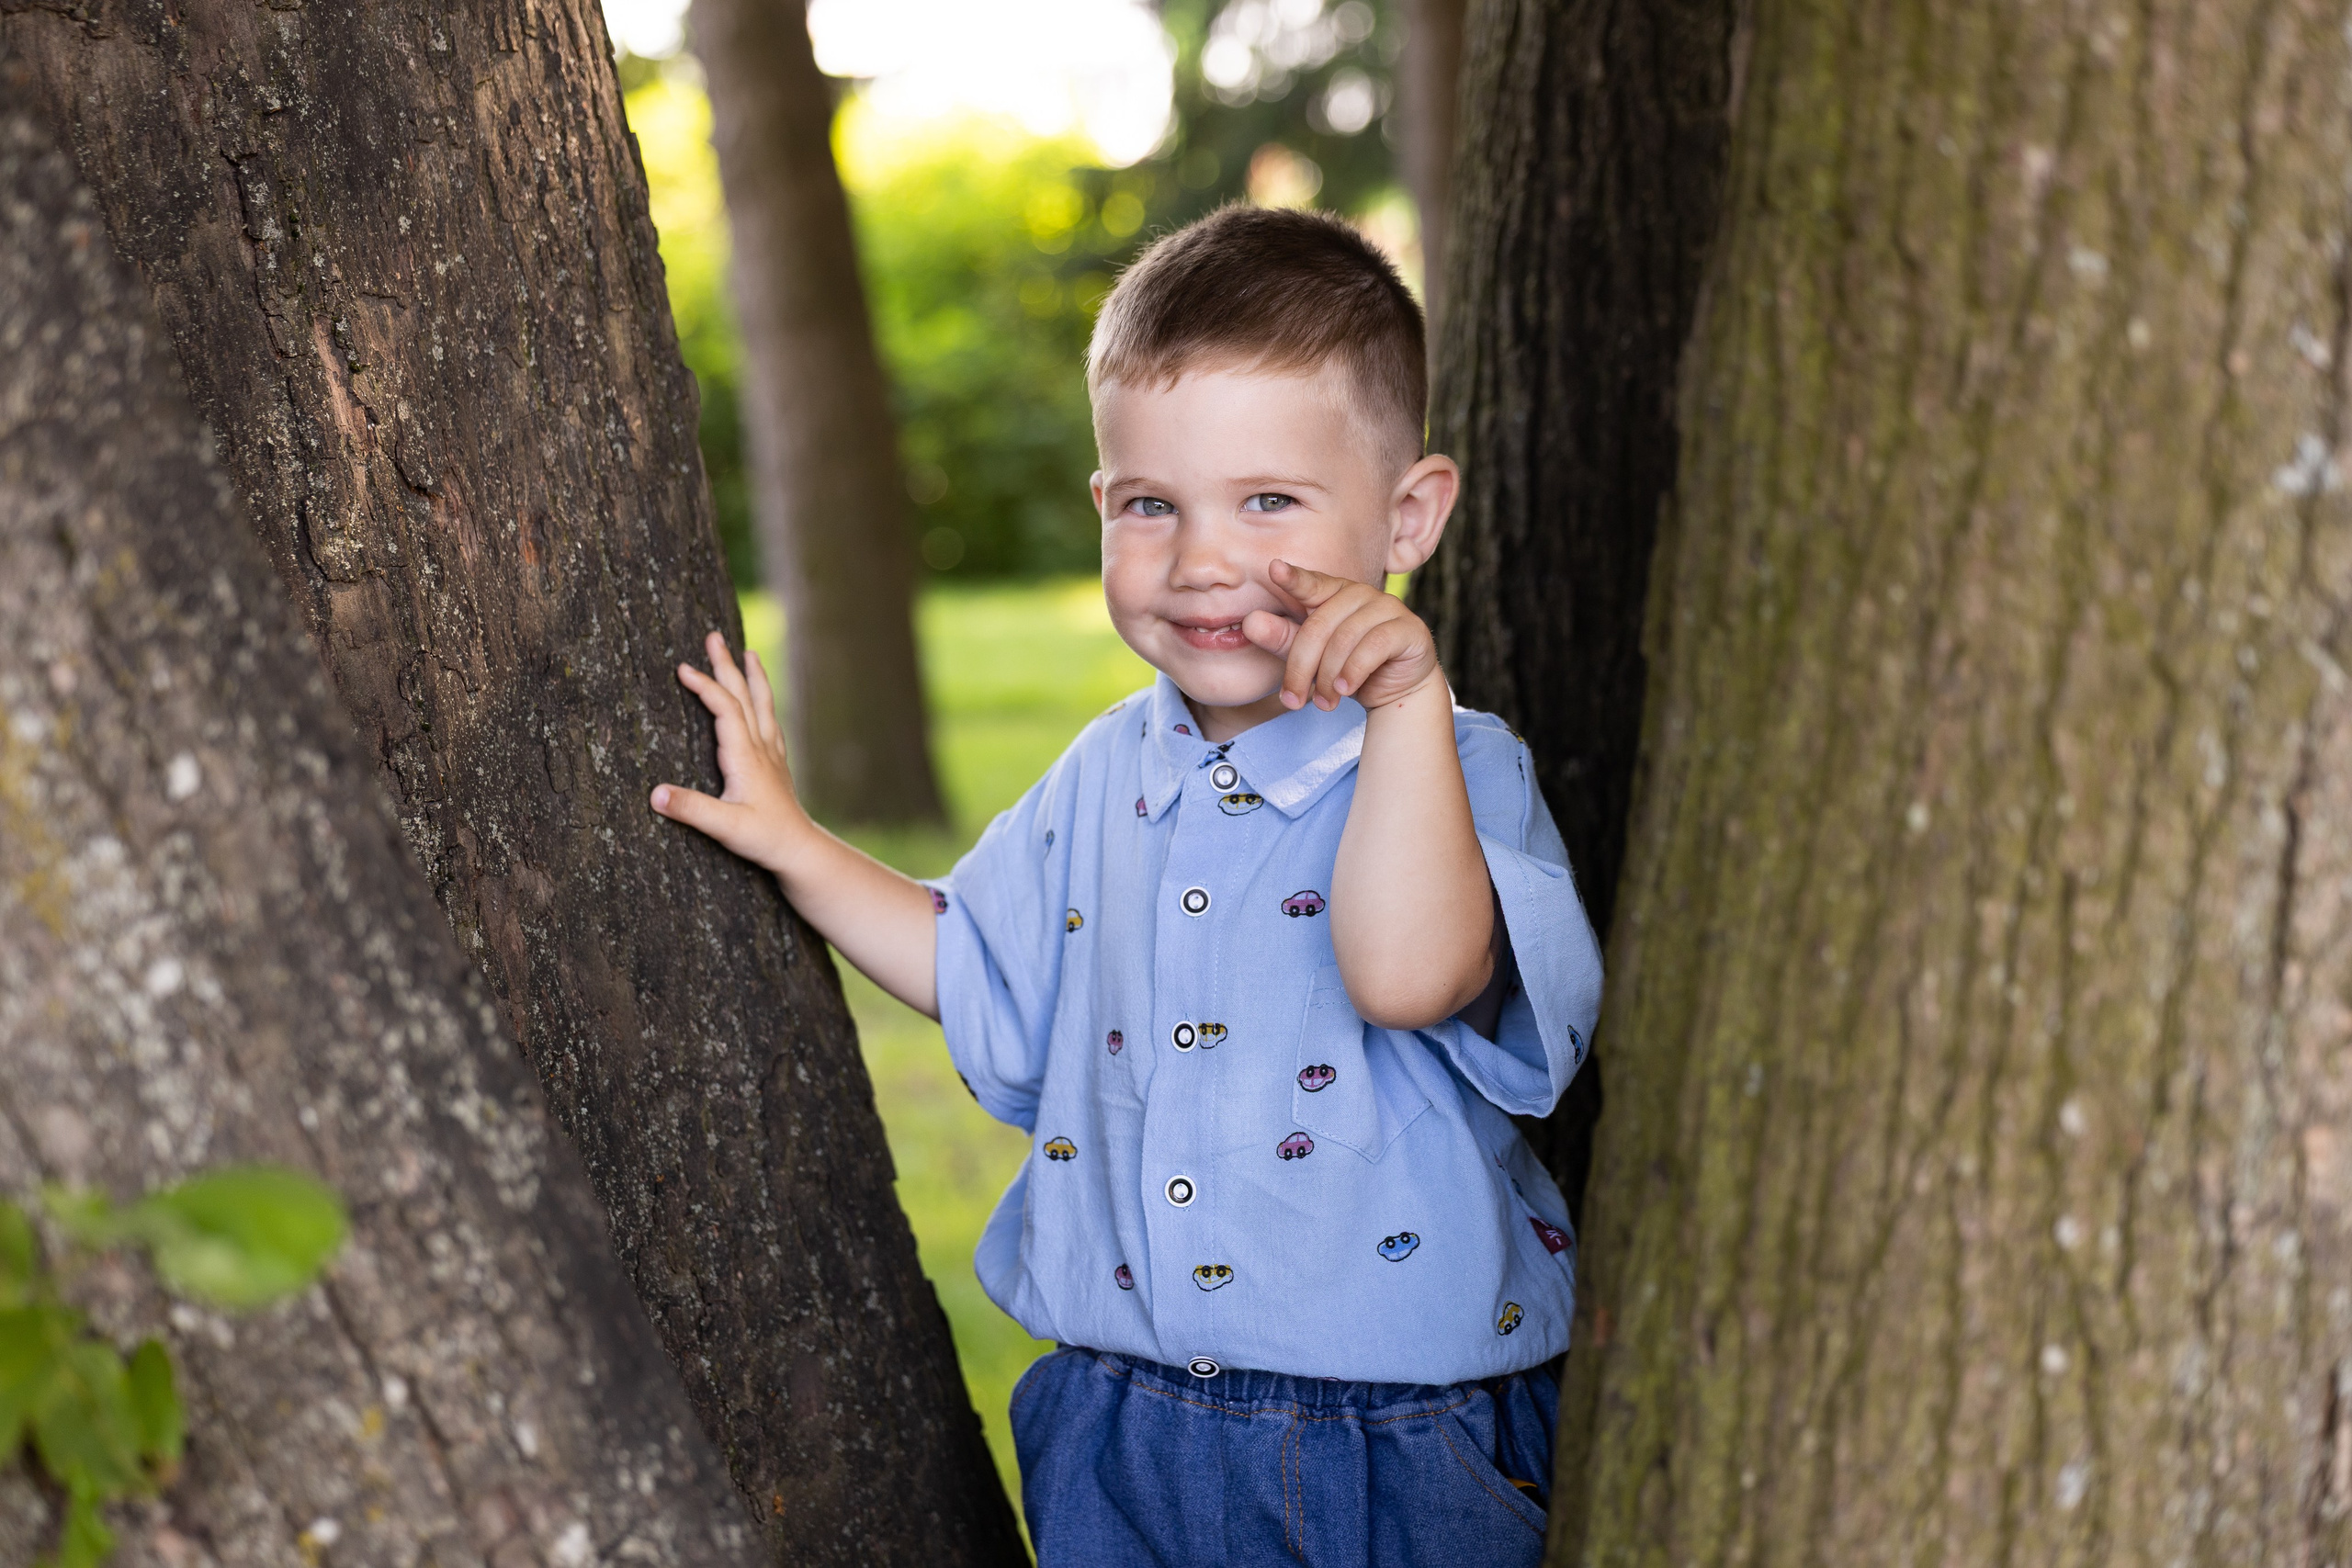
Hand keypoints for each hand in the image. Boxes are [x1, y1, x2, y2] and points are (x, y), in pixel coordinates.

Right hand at [650, 632, 804, 870]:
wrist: (800, 849)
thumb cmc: (764, 838)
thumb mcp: (725, 827)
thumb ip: (692, 810)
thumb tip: (655, 794)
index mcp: (745, 756)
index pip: (725, 709)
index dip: (705, 686)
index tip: (683, 668)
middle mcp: (760, 747)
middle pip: (744, 696)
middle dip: (727, 665)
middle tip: (714, 636)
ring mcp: (771, 753)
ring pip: (762, 704)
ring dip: (752, 676)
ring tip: (748, 652)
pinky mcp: (776, 764)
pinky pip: (769, 721)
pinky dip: (763, 701)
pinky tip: (762, 700)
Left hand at [1243, 560, 1443, 712]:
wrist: (1395, 690)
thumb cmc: (1347, 668)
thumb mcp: (1310, 658)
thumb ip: (1283, 640)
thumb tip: (1250, 623)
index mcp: (1334, 593)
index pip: (1311, 583)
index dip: (1294, 578)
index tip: (1274, 569)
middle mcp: (1361, 593)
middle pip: (1319, 626)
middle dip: (1301, 668)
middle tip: (1293, 701)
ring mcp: (1389, 607)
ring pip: (1345, 639)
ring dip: (1327, 678)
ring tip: (1323, 703)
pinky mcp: (1409, 628)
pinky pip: (1375, 646)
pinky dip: (1354, 672)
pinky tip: (1345, 690)